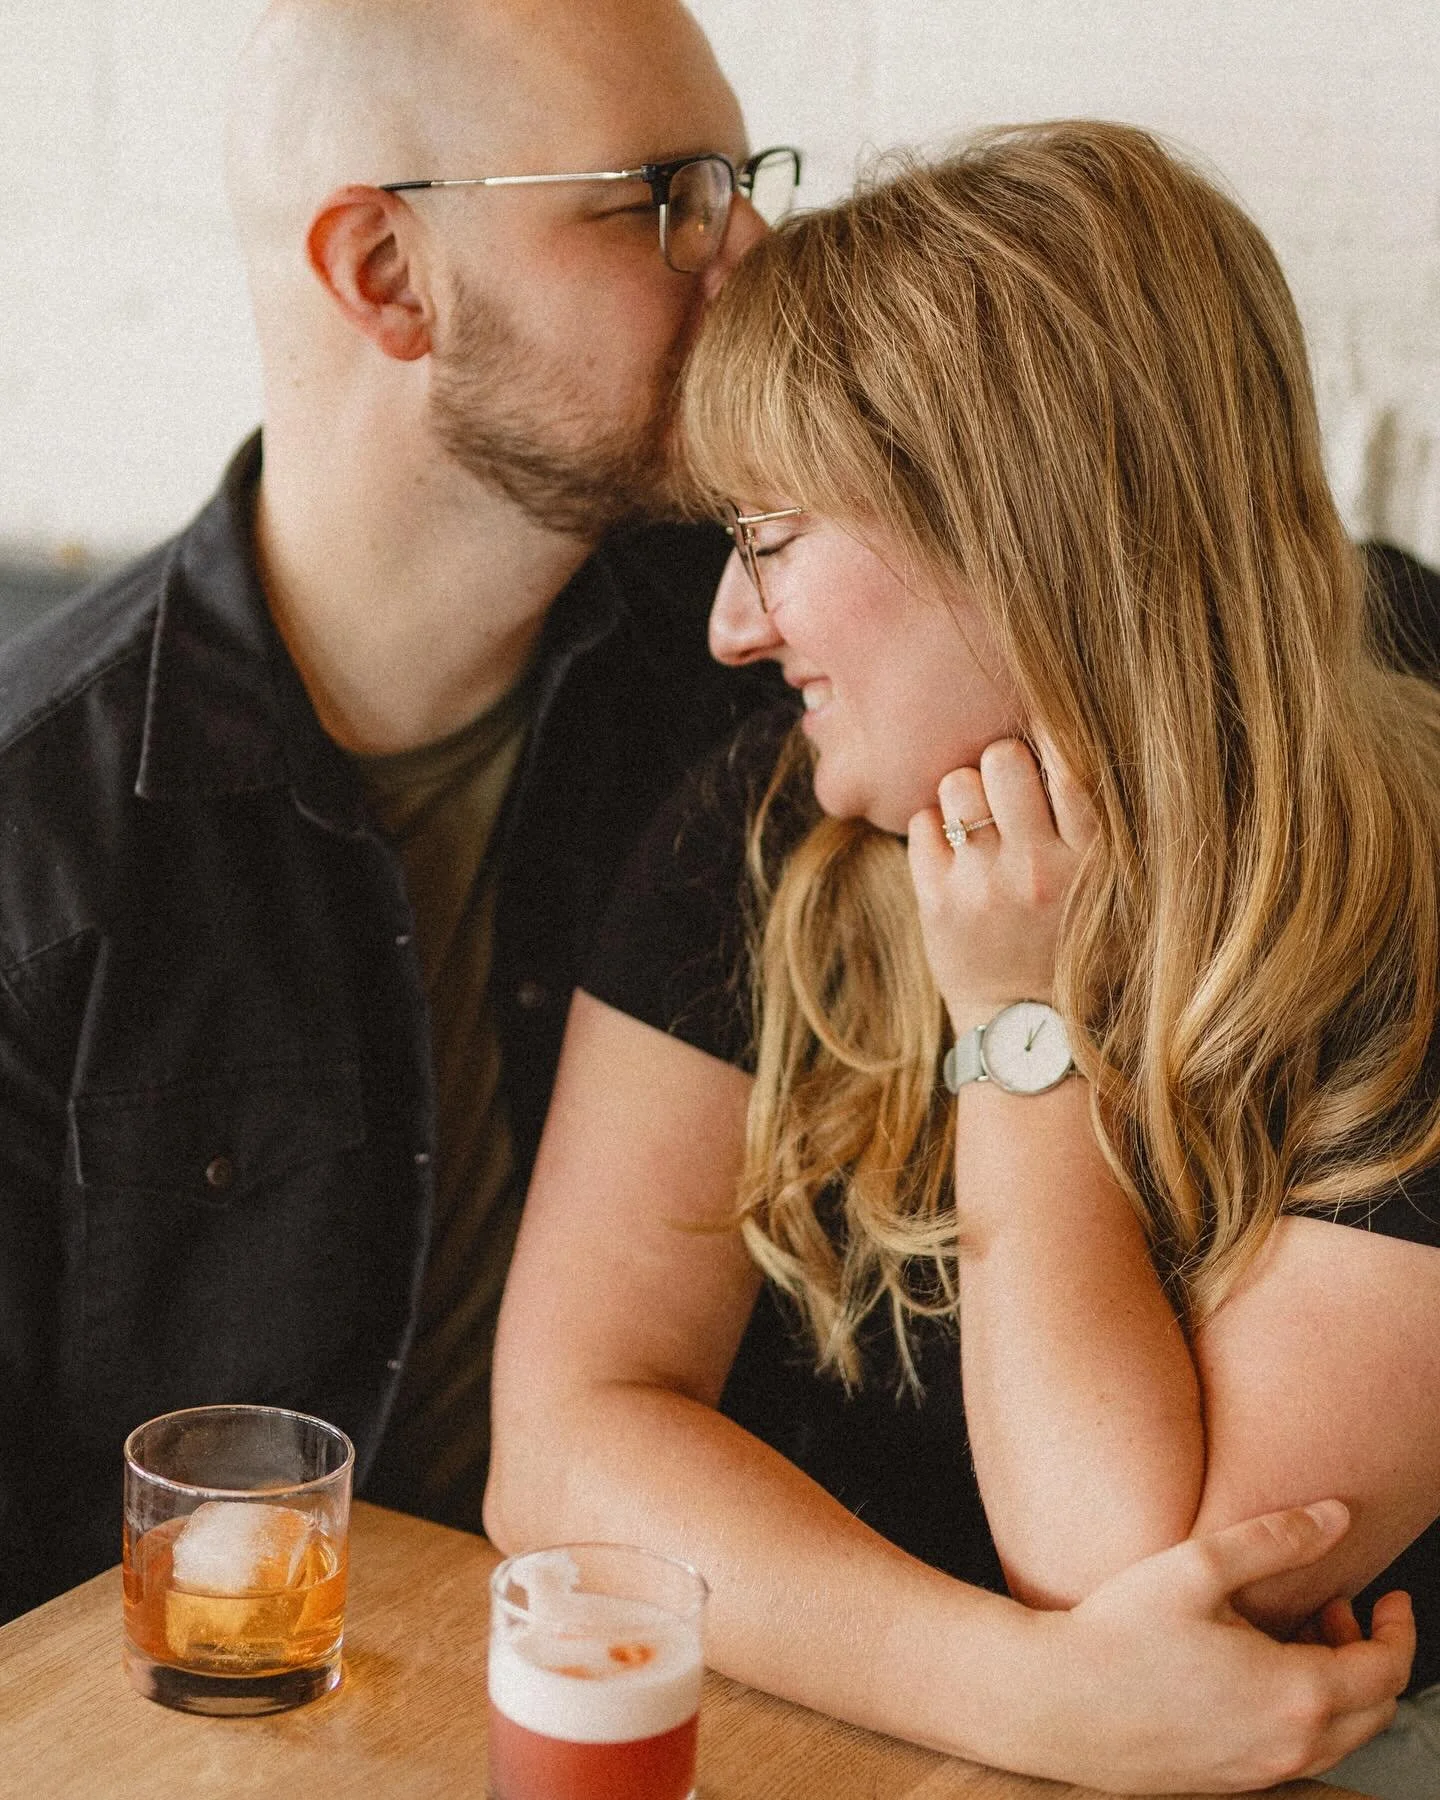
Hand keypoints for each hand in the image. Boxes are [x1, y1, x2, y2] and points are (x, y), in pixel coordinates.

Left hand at [907, 736, 1094, 1029]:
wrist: (1028, 1030)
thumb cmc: (1072, 949)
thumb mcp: (1110, 892)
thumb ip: (1093, 828)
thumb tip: (1062, 749)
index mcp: (1091, 861)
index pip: (1068, 765)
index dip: (1051, 742)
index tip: (1044, 746)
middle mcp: (1036, 868)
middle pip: (1003, 758)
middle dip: (1001, 764)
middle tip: (1006, 791)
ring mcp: (982, 885)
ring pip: (956, 783)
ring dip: (964, 793)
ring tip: (978, 822)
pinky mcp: (937, 902)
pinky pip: (922, 824)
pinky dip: (935, 828)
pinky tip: (954, 852)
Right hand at [1015, 1500, 1414, 1793]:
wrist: (1055, 1703)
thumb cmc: (1119, 1634)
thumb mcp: (1198, 1566)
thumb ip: (1276, 1539)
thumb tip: (1338, 1515)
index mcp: (1294, 1695)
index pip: (1388, 1671)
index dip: (1398, 1628)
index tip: (1387, 1596)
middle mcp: (1289, 1747)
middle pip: (1374, 1712)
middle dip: (1370, 1656)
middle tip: (1335, 1608)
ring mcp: (1259, 1773)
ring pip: (1338, 1738)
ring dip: (1338, 1687)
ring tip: (1293, 1633)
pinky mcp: (1229, 1783)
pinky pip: (1296, 1754)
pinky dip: (1304, 1714)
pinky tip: (1255, 1671)